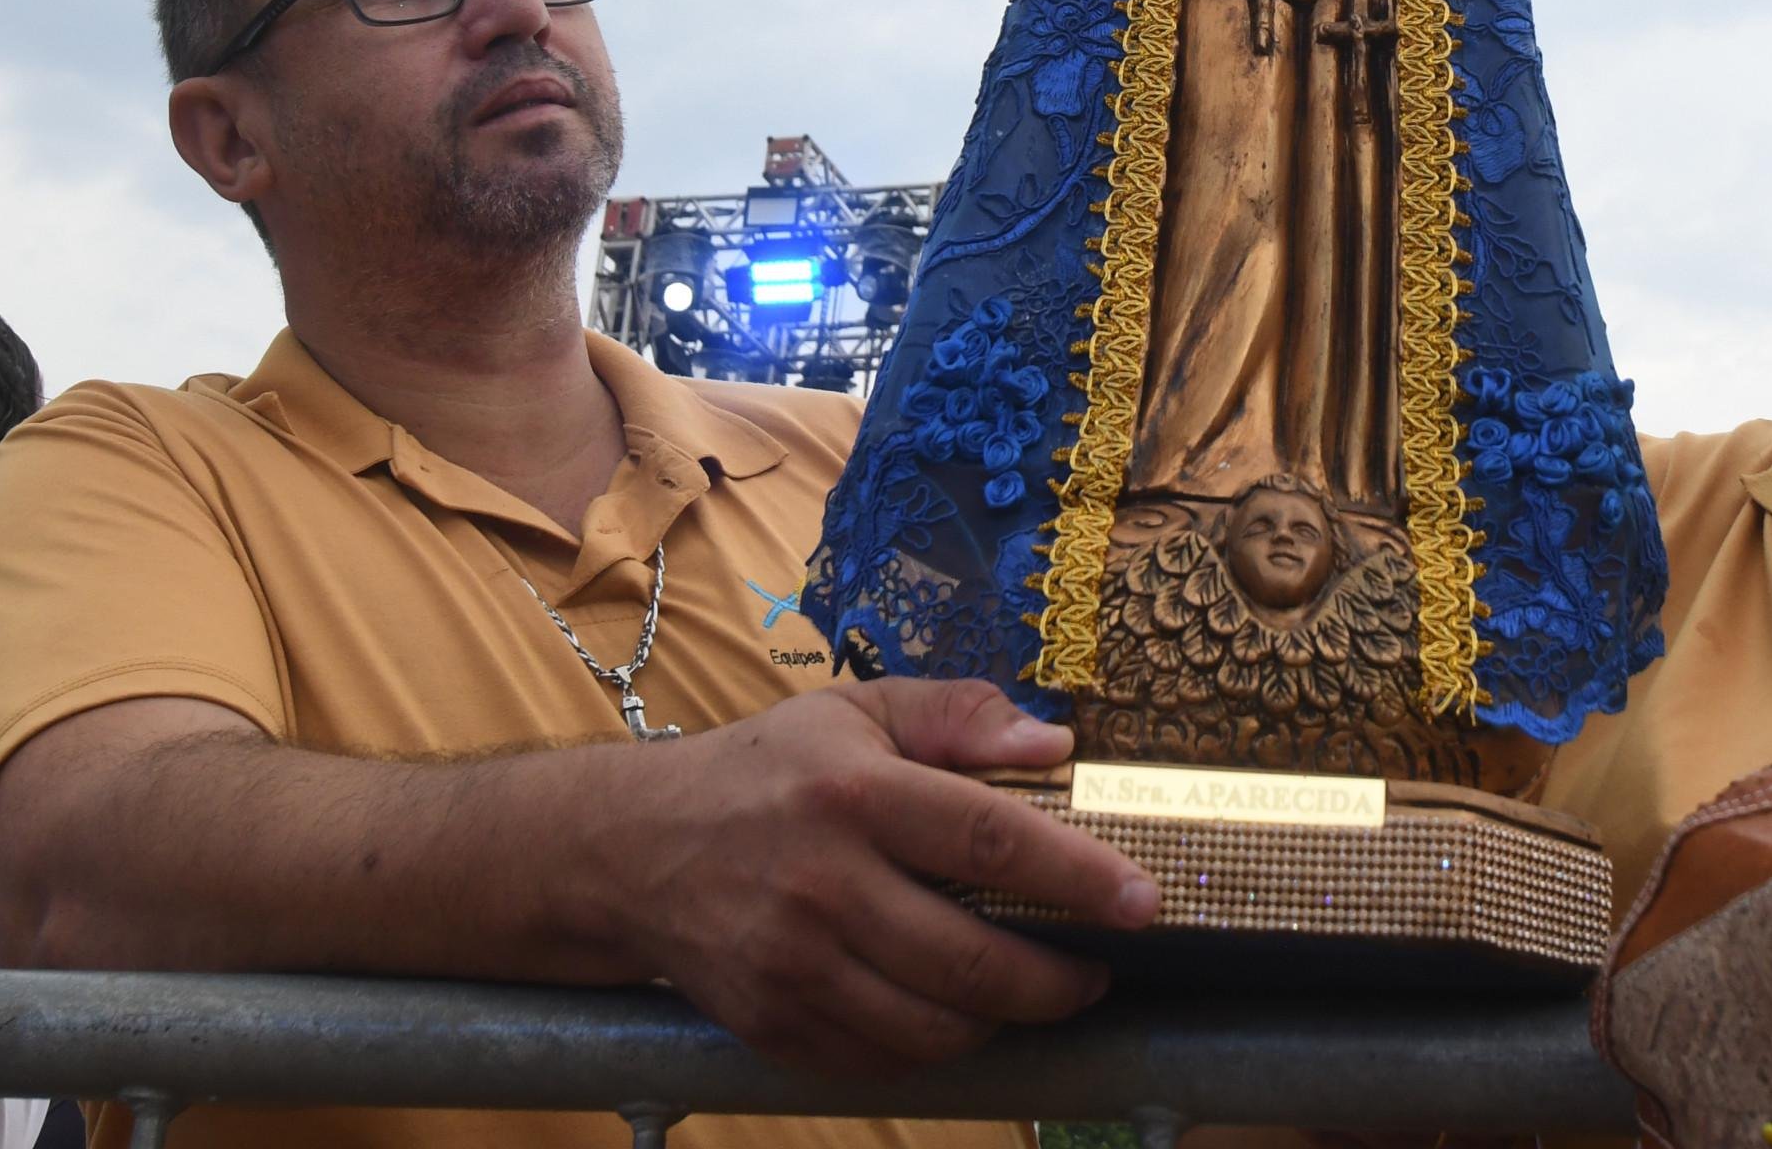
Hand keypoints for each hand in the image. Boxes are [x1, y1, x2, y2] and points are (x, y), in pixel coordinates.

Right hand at [615, 678, 1158, 1075]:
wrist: (628, 850)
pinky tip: (956, 1013)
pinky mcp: (769, 1022)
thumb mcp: (855, 710)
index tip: (1143, 903)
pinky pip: (880, 1061)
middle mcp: (820, 882)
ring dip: (1003, 1021)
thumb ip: (958, 715)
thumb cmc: (765, 771)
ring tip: (1033, 992)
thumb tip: (1054, 742)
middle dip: (1057, 981)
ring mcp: (790, 963)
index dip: (1078, 878)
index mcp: (853, 791)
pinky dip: (935, 1048)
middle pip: (970, 960)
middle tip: (1095, 971)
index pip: (989, 841)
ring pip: (932, 1027)